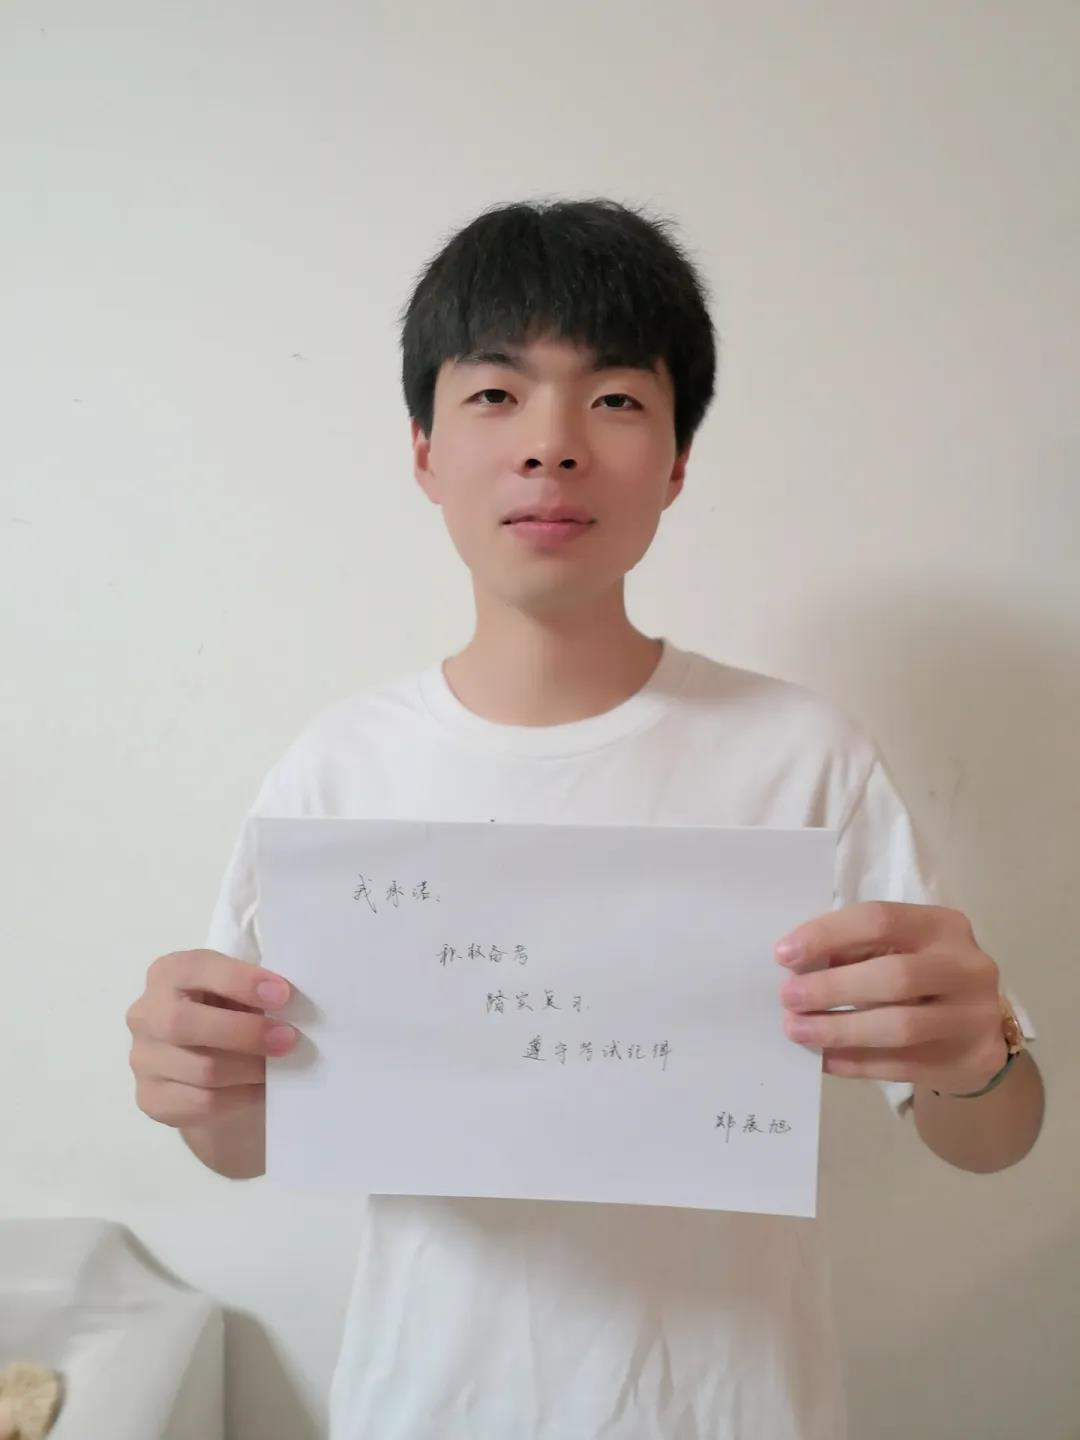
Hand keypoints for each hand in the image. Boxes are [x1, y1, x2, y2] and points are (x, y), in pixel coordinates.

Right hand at [127, 949, 296, 1126]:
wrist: (201, 1066)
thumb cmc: (227, 1014)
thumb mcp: (236, 993)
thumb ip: (252, 993)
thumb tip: (290, 1007)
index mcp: (168, 973)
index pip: (197, 969)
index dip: (241, 981)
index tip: (282, 995)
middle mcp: (146, 1014)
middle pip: (184, 1023)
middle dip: (245, 1032)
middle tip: (288, 1038)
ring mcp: (143, 1059)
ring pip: (201, 1069)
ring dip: (250, 1069)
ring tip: (280, 1066)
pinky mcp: (151, 1099)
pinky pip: (202, 1102)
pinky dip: (242, 1096)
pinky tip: (261, 1089)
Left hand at [775, 902, 1007, 1094]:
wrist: (978, 1031)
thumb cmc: (922, 978)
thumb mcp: (898, 950)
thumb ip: (856, 951)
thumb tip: (796, 963)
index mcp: (942, 925)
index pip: (880, 920)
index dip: (827, 935)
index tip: (784, 955)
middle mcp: (966, 966)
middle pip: (894, 975)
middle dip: (832, 988)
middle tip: (788, 998)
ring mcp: (974, 1016)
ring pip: (901, 1026)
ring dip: (840, 1029)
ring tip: (798, 1030)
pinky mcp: (969, 1058)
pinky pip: (903, 1065)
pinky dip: (857, 1062)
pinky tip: (825, 1059)